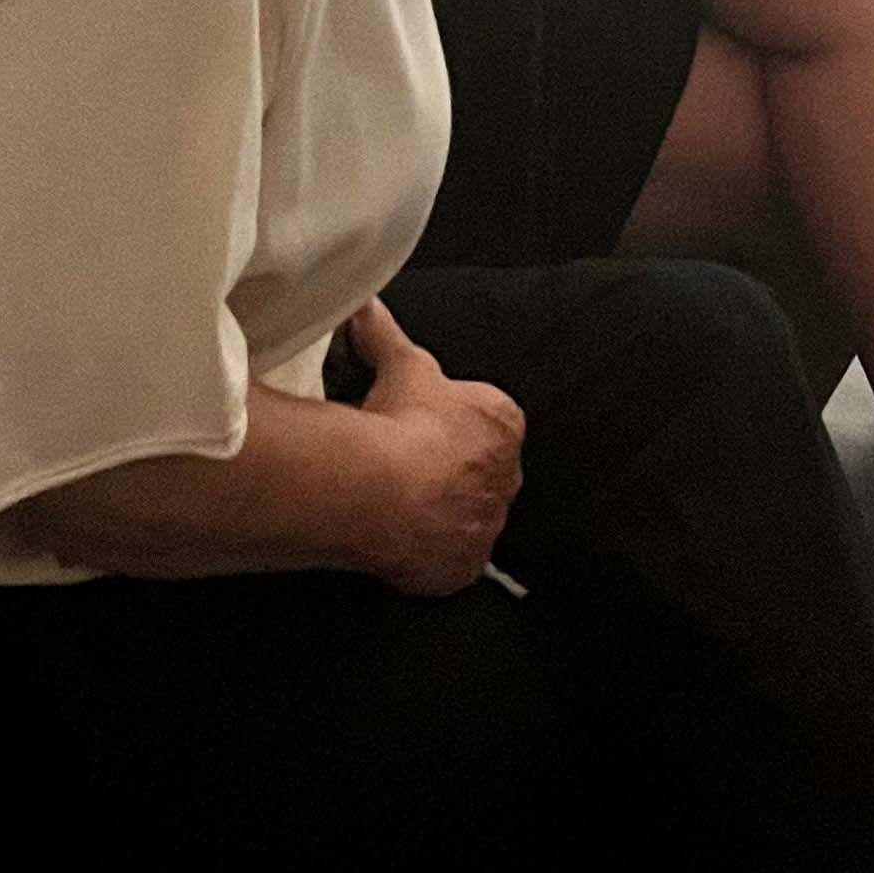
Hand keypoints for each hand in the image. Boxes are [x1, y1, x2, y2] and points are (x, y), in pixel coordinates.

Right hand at [344, 298, 525, 596]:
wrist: (381, 488)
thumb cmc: (400, 421)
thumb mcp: (399, 363)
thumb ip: (385, 331)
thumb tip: (366, 304)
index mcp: (504, 424)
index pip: (488, 423)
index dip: (451, 425)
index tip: (420, 428)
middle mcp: (507, 476)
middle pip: (483, 471)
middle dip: (452, 470)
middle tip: (407, 468)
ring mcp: (487, 525)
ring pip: (469, 516)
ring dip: (443, 512)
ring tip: (399, 505)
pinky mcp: (464, 568)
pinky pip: (453, 560)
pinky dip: (433, 553)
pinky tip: (402, 540)